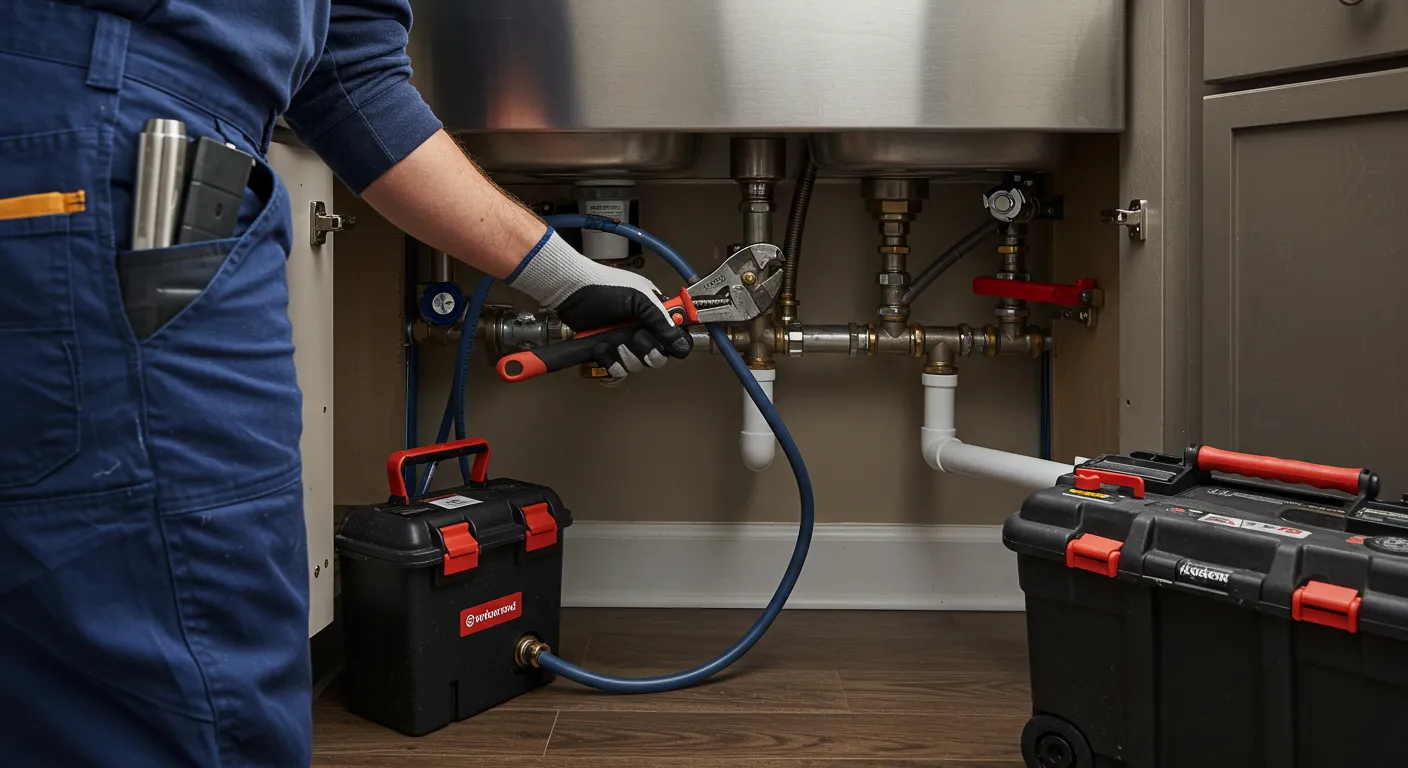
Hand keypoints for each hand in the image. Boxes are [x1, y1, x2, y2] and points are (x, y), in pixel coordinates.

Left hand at [507, 229, 692, 377]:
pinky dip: (609, 362)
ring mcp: (622, 340)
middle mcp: (639, 328)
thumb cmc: (603, 287)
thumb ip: (662, 322)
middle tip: (635, 339)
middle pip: (655, 356)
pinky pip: (616, 369)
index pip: (671, 336)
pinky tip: (602, 348)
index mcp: (652, 312)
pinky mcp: (606, 351)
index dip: (669, 344)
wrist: (570, 292)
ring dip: (625, 356)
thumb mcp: (639, 300)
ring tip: (614, 341)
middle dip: (646, 351)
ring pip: (636, 364)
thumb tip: (682, 345)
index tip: (664, 344)